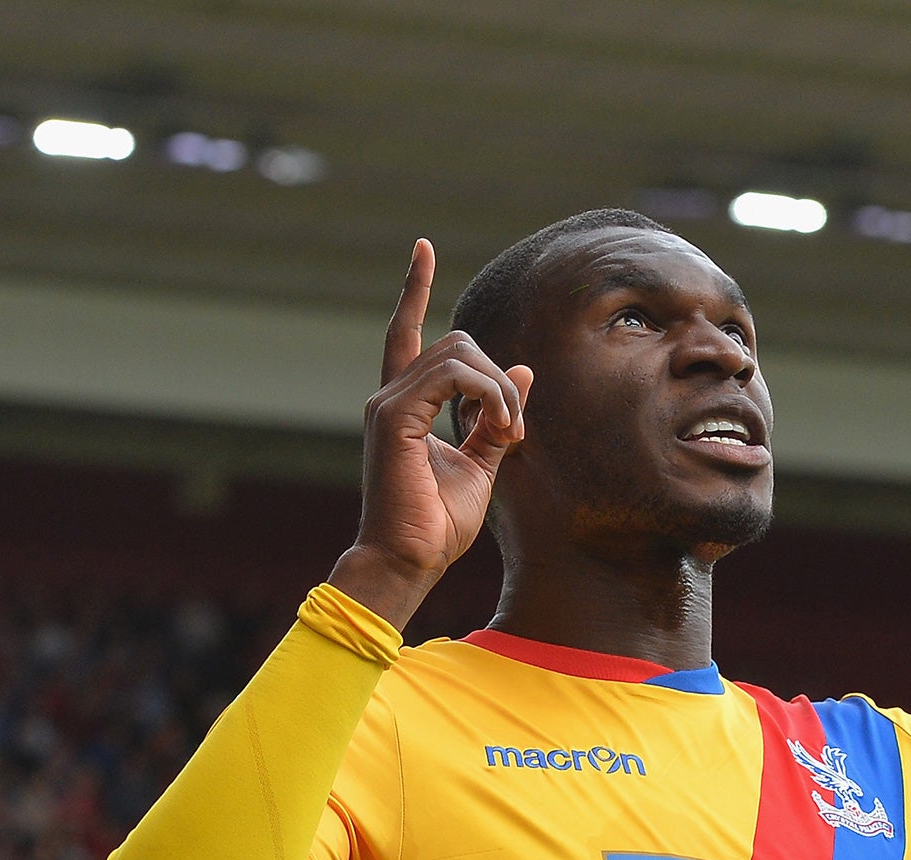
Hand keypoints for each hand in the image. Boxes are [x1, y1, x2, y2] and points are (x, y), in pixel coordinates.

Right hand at [330, 239, 533, 629]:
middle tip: (514, 430)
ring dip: (499, 391)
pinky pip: (451, 376)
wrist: (409, 561)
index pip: (406, 332)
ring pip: (458, 355)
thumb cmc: (438, 524)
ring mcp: (387, 404)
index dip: (414, 288)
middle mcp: (390, 396)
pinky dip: (486, 395)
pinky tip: (497, 426)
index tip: (423, 248)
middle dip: (499, 377)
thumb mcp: (482, 463)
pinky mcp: (393, 417)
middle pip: (456, 344)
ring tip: (508, 434)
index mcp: (404, 404)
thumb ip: (497, 417)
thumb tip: (523, 371)